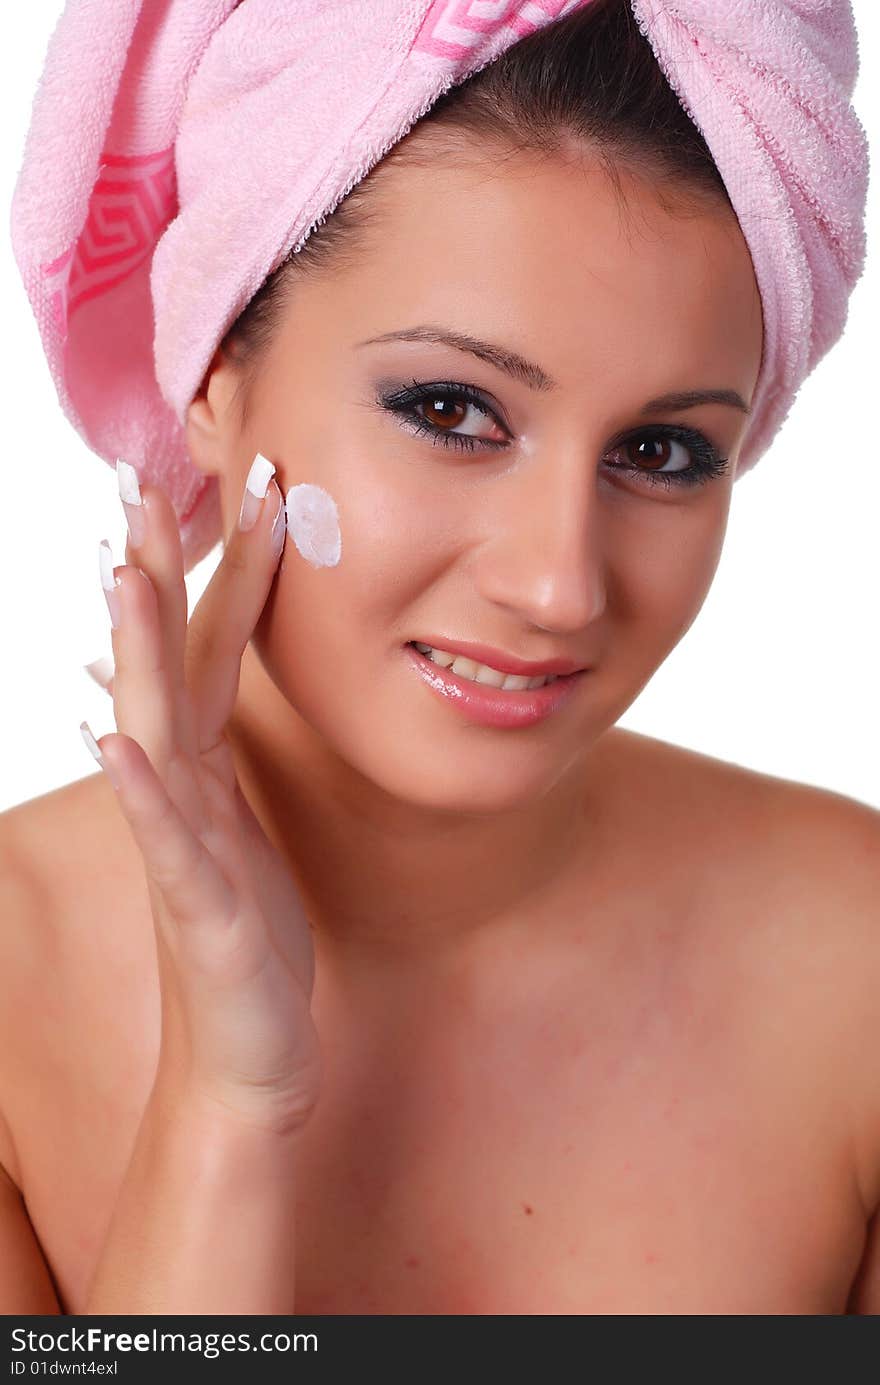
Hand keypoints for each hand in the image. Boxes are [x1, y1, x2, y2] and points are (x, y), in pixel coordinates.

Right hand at [82, 457, 321, 1138]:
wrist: (245, 1055)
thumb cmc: (248, 937)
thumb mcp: (240, 831)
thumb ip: (213, 759)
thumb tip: (180, 699)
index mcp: (208, 766)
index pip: (213, 647)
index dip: (225, 565)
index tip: (239, 479)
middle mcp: (185, 788)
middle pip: (170, 663)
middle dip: (158, 573)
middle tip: (141, 482)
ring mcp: (184, 841)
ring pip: (156, 728)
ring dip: (139, 652)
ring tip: (124, 576)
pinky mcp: (197, 903)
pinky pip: (164, 835)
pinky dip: (142, 784)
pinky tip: (117, 735)